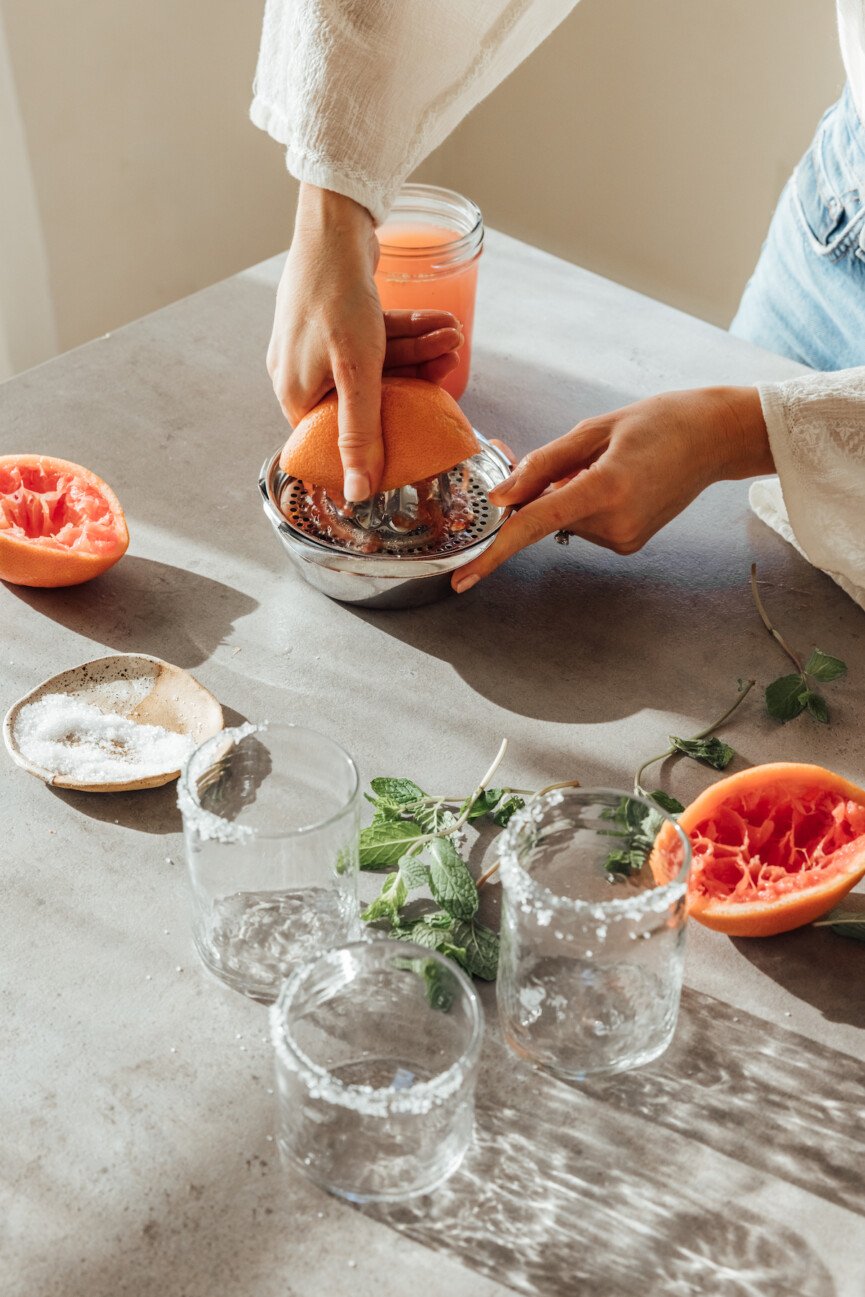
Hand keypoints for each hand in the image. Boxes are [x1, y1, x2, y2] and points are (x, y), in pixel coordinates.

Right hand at [267, 185, 461, 500]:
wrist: (330, 224)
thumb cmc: (336, 296)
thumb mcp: (357, 373)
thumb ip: (361, 435)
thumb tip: (360, 493)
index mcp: (296, 396)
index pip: (341, 439)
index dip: (381, 441)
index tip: (419, 436)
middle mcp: (300, 375)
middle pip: (365, 399)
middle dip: (414, 382)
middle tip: (451, 365)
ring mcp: (316, 347)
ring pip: (376, 365)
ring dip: (418, 353)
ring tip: (453, 338)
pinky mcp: (332, 322)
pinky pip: (375, 340)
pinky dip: (407, 333)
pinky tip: (440, 324)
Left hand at [452, 386, 772, 591]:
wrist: (713, 438)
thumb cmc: (656, 422)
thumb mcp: (593, 430)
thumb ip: (541, 465)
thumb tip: (501, 498)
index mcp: (605, 488)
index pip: (534, 524)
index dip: (493, 551)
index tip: (463, 579)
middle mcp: (616, 522)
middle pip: (547, 516)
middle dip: (545, 491)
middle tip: (583, 456)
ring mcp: (625, 538)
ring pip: (565, 520)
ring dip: (571, 495)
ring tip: (611, 466)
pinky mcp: (629, 544)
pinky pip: (586, 525)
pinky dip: (588, 505)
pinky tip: (619, 482)